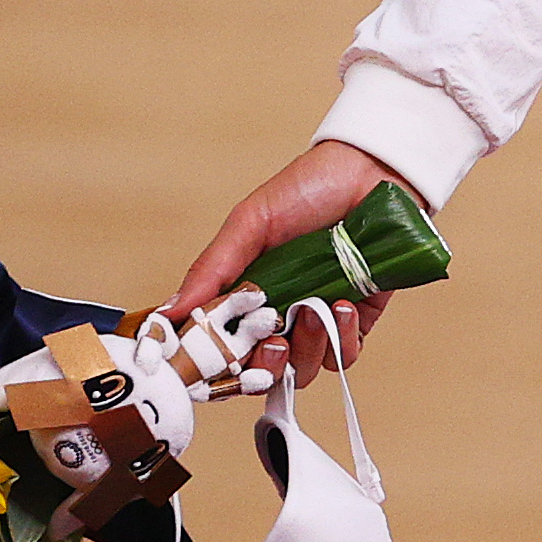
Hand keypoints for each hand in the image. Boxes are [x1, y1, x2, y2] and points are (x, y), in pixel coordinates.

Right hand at [169, 142, 399, 376]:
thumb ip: (212, 270)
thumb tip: (169, 314)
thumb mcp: (249, 224)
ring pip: (303, 368)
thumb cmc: (309, 188)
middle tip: (273, 341)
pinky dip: (342, 339)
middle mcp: (279, 314)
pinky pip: (346, 351)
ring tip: (312, 310)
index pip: (221, 351)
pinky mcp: (358, 316)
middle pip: (261, 371)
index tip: (219, 360)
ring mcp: (318, 318)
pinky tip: (342, 306)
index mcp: (244, 297)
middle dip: (265, 366)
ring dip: (305, 348)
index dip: (217, 366)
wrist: (372, 170)